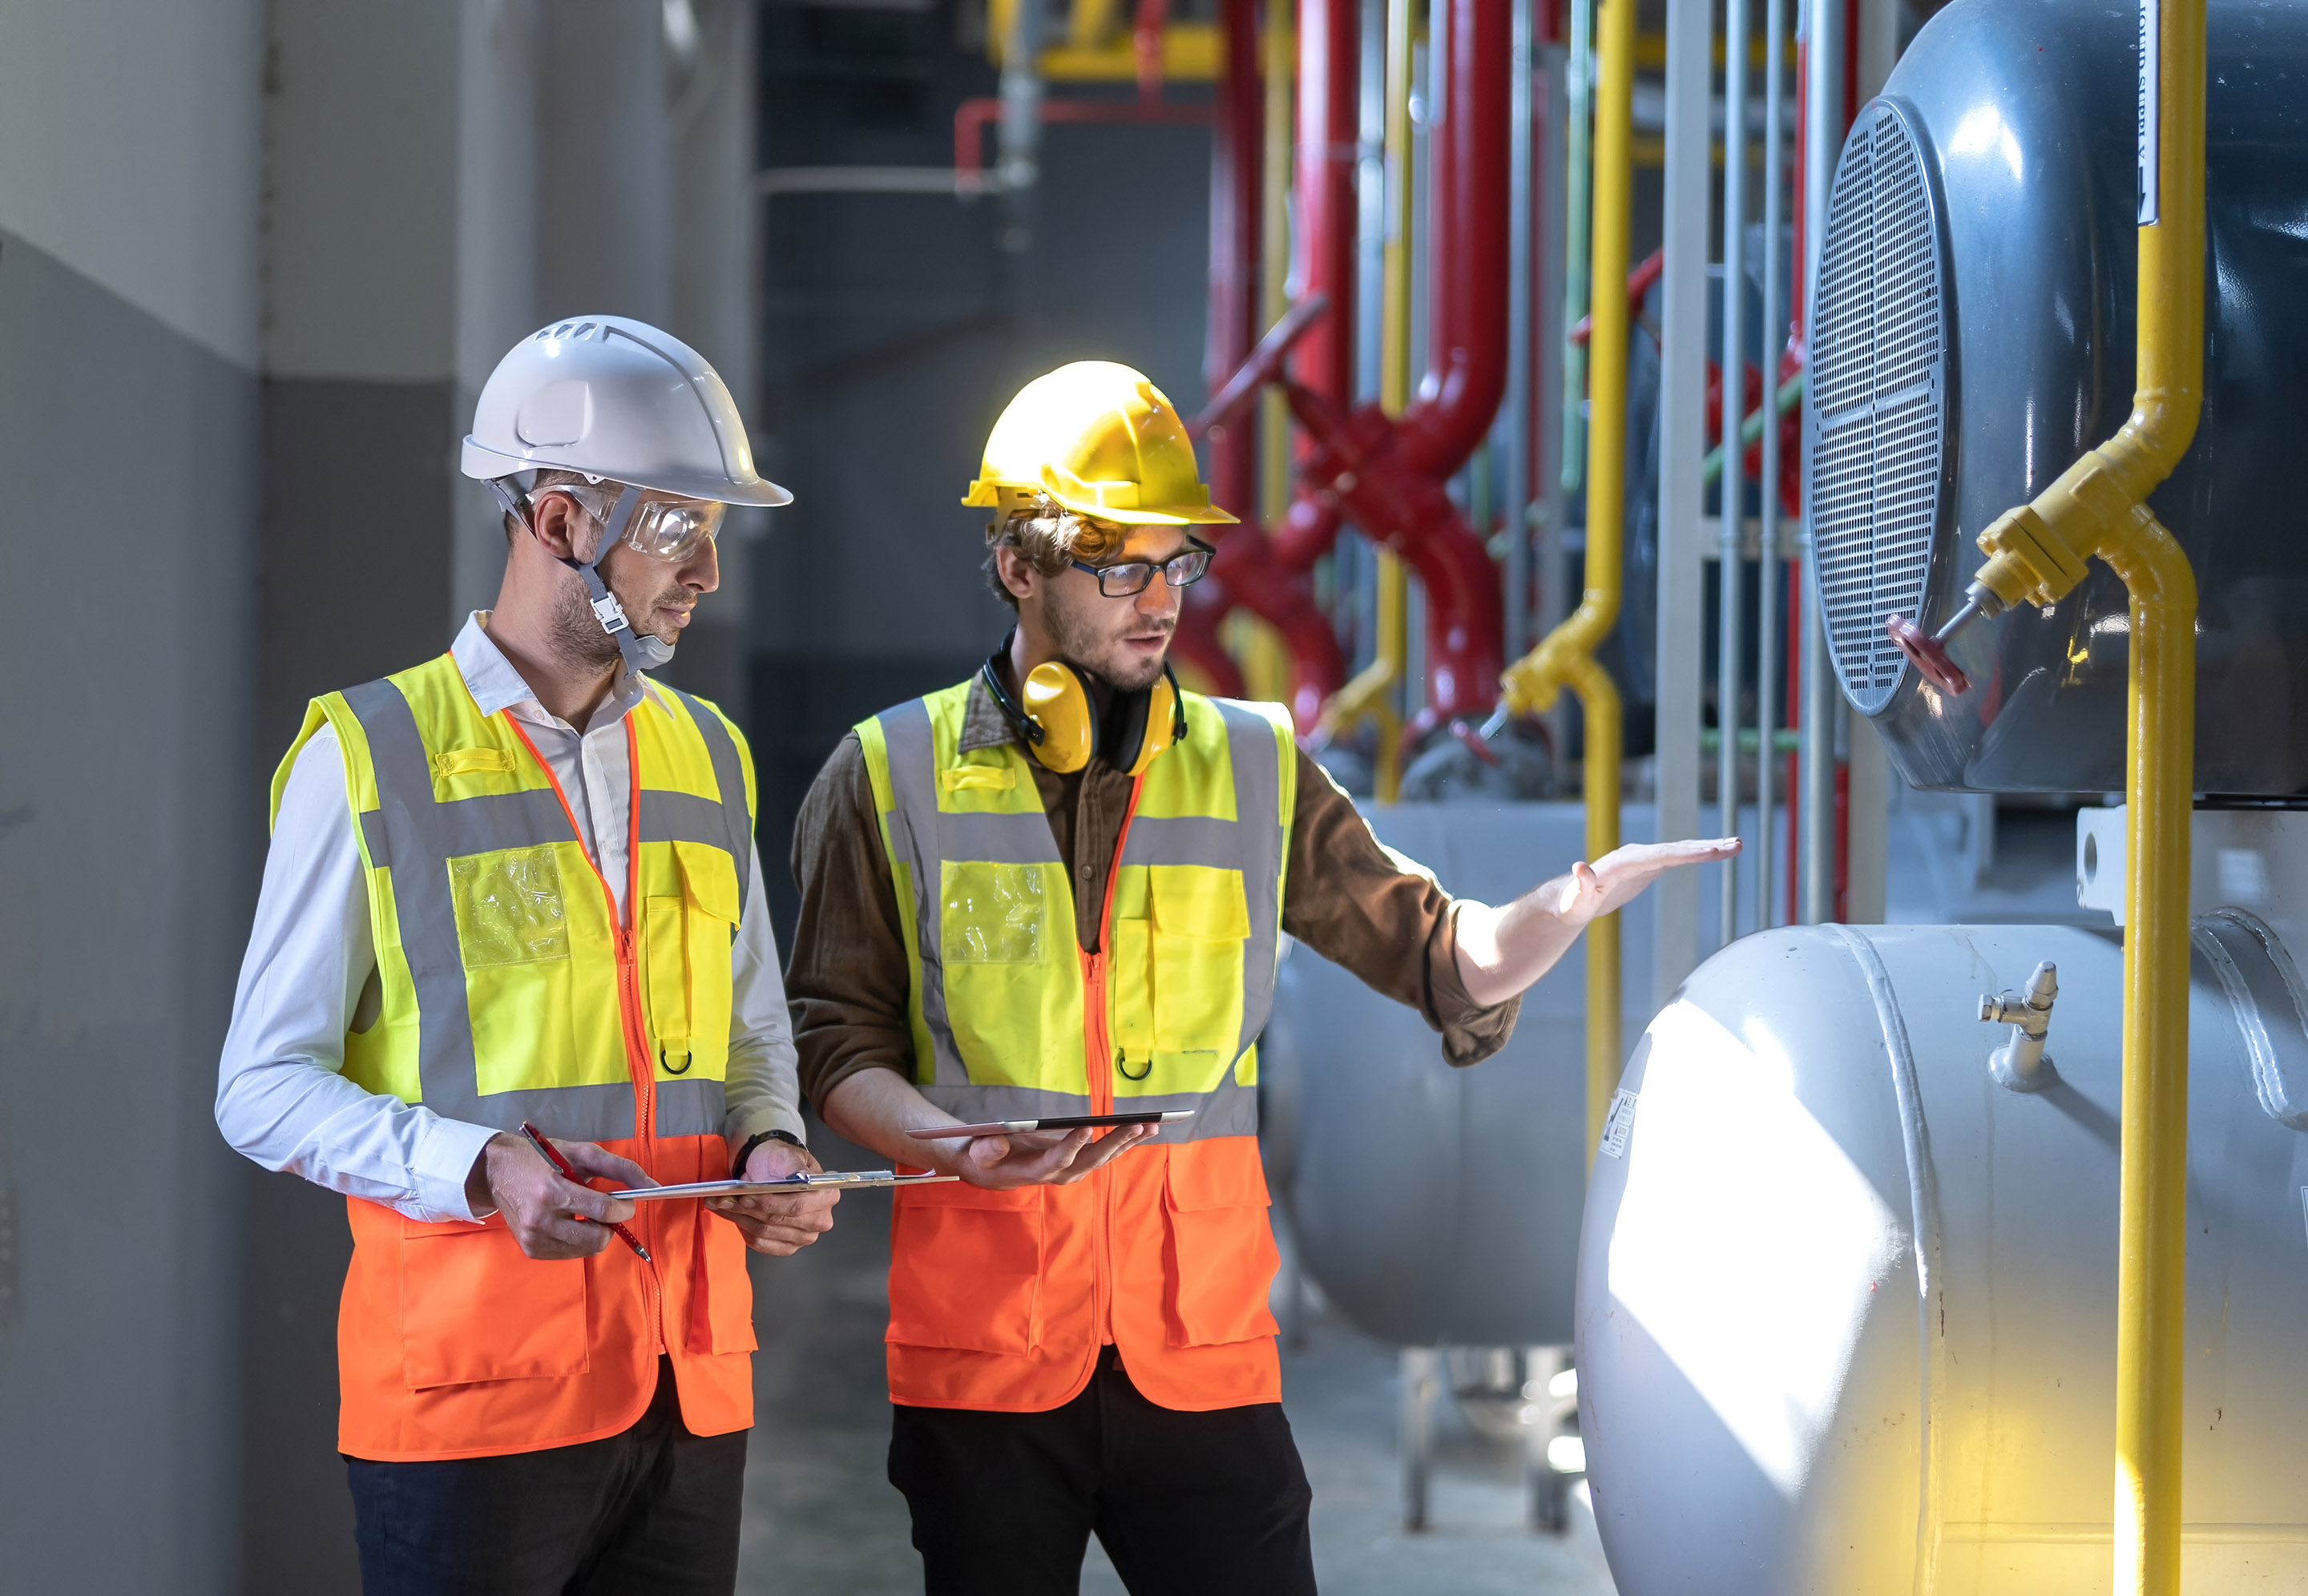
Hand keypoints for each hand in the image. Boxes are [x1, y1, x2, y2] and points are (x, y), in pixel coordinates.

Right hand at [468, 1133, 652, 1260]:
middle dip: (611, 1225)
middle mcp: (540, 1219)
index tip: (629, 1203)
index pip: (602, 1211)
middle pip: (597, 1239)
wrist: (497, 1172)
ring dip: (595, 1232)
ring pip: (587, 1249)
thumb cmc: (543, 1158)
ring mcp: (533, 1238)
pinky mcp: (531, 1250)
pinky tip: (568, 1221)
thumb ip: (621, 1168)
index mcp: (552, 1190)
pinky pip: (571, 1253)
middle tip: (606, 1210)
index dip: (624, 1209)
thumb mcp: (583, 1153)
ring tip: (582, 1212)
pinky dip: (579, 1240)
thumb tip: (653, 1188)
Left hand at [707, 1139, 839, 1255]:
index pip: (796, 1206)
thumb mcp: (787, 1154)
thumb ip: (793, 1165)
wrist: (772, 1170)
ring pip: (765, 1232)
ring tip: (720, 1204)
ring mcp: (804, 1237)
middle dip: (746, 1210)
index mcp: (826, 1194)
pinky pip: (761, 1244)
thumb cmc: (780, 1161)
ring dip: (738, 1218)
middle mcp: (820, 1220)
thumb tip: (795, 1177)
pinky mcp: (788, 1247)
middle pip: (778, 1220)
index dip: (769, 1203)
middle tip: (723, 1199)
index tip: (745, 1196)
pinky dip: (742, 1229)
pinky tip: (732, 1216)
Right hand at [929, 1122, 1158, 1189]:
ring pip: (1102, 1158)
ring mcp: (1069, 1169)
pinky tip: (1141, 1130)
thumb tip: (997, 1143)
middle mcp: (1057, 1173)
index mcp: (1032, 1171)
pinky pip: (1103, 1153)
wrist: (987, 1169)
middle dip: (1115, 1142)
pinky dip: (1123, 1141)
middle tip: (1139, 1125)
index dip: (1069, 1147)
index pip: (1055, 1162)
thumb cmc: (980, 1156)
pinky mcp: (1075, 1161)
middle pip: (1089, 1160)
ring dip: (1127, 1142)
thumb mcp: (975, 1152)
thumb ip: (986, 1150)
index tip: (1084, 1128)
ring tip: (1151, 1125)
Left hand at [1554, 837, 1742, 925]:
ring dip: (1708, 847)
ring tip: (1736, 845)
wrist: (1573, 899)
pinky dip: (1698, 854)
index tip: (1708, 851)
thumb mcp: (1574, 900)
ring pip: (1680, 850)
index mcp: (1622, 863)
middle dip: (1705, 847)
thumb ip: (1580, 885)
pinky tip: (1719, 851)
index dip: (1684, 853)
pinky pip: (1678, 857)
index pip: (1658, 855)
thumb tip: (1579, 867)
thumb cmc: (1572, 903)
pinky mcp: (1650, 864)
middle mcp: (1635, 854)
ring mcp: (1644, 857)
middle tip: (1735, 845)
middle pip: (1674, 849)